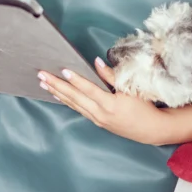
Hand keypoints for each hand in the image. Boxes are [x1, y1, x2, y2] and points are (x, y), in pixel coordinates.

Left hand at [38, 58, 169, 145]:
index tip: (62, 70)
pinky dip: (67, 101)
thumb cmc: (143, 107)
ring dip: (57, 93)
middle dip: (57, 85)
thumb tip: (96, 62)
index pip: (88, 89)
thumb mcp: (131, 89)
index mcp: (110, 104)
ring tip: (44, 84)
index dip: (75, 79)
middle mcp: (100, 113)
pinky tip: (58, 96)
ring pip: (73, 104)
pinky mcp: (97, 121)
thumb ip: (112, 76)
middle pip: (74, 97)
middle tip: (42, 76)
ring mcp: (97, 119)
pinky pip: (78, 110)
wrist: (150, 129)